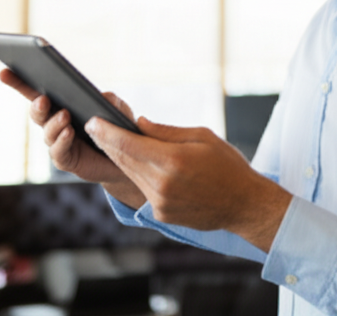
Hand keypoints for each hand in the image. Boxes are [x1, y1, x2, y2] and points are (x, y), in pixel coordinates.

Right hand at [0, 68, 145, 208]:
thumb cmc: (118, 129)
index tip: (4, 71)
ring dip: (54, 122)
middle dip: (37, 103)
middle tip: (43, 97)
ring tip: (65, 114)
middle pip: (38, 110)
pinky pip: (58, 150)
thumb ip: (114, 103)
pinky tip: (69, 132)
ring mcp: (58, 141)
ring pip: (47, 131)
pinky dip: (62, 140)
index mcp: (62, 104)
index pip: (37, 91)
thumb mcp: (120, 111)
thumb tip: (105, 96)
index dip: (19, 81)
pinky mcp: (65, 159)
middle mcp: (54, 122)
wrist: (126, 161)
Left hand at [86, 116, 291, 251]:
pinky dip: (138, 175)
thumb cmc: (228, 166)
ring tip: (110, 143)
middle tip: (95, 128)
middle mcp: (162, 183)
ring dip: (119, 159)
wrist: (244, 204)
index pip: (128, 144)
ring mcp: (160, 202)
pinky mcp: (161, 214)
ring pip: (130, 175)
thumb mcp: (202, 137)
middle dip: (107, 143)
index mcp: (173, 160)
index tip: (92, 122)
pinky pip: (143, 190)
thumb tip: (139, 124)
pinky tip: (138, 164)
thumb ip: (166, 132)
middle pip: (124, 160)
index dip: (106, 132)